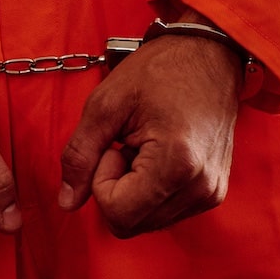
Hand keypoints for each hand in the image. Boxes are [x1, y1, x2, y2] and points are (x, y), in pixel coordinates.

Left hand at [57, 26, 241, 237]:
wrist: (210, 54)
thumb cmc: (158, 70)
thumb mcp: (105, 105)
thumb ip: (79, 156)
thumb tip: (67, 203)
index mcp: (177, 165)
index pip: (117, 213)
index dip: (101, 180)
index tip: (115, 144)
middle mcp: (201, 188)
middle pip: (130, 224)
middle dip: (115, 188)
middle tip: (126, 144)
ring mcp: (211, 193)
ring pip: (145, 221)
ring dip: (132, 189)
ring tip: (144, 146)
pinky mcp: (213, 192)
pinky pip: (163, 212)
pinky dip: (149, 189)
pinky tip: (157, 153)